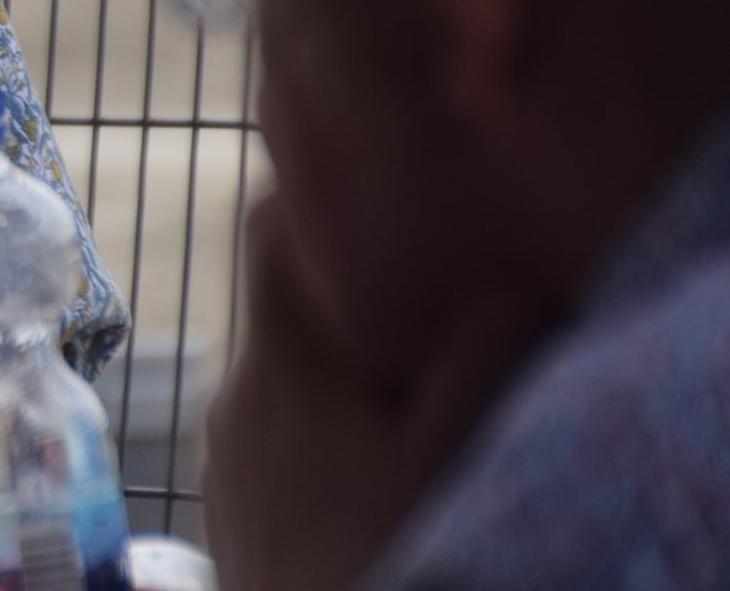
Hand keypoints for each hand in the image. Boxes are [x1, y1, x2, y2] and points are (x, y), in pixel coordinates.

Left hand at [202, 197, 553, 590]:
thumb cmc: (393, 558)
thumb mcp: (462, 455)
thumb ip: (485, 348)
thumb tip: (503, 275)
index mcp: (279, 362)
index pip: (267, 227)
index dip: (319, 188)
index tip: (380, 176)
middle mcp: (233, 398)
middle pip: (289, 306)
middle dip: (356, 293)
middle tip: (435, 288)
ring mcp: (227, 462)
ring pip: (290, 380)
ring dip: (347, 374)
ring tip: (422, 389)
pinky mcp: (234, 514)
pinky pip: (283, 442)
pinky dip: (330, 434)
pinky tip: (384, 472)